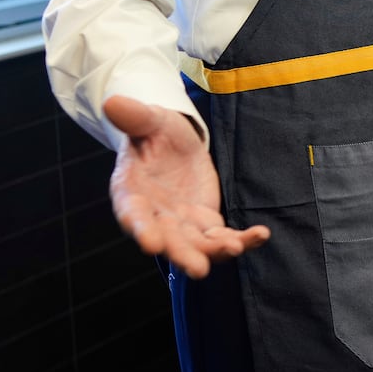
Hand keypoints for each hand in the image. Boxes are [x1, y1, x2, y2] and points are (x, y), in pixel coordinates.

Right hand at [104, 96, 269, 278]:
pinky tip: (260, 236)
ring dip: (215, 251)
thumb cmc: (153, 131)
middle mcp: (154, 215)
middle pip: (167, 239)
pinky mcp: (204, 221)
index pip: (133, 213)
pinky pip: (222, 236)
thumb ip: (134, 116)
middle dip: (183, 254)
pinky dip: (241, 240)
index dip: (140, 229)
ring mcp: (180, 222)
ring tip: (236, 248)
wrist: (171, 140)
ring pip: (197, 244)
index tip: (150, 244)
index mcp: (131, 192)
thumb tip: (112, 102)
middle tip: (198, 269)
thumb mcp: (148, 119)